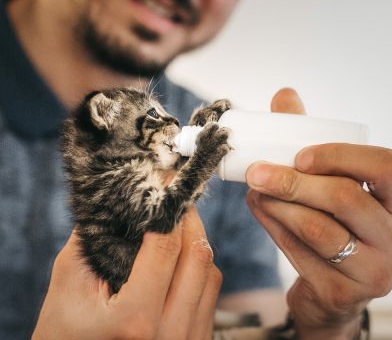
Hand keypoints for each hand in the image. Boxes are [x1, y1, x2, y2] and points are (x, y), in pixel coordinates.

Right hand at [32, 207, 221, 339]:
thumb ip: (94, 237)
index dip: (168, 208)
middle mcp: (169, 334)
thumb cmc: (64, 332)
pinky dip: (200, 267)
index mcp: (135, 319)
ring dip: (196, 241)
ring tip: (179, 226)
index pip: (165, 247)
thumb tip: (122, 200)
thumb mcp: (69, 283)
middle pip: (197, 256)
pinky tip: (182, 257)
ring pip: (210, 272)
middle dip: (188, 218)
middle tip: (176, 200)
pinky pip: (211, 293)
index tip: (168, 183)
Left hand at [246, 88, 391, 338]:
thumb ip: (308, 137)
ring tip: (254, 189)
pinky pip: (301, 256)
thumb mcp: (328, 179)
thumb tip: (284, 94)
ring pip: (318, 229)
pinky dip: (273, 228)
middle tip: (255, 171)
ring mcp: (374, 269)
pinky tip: (259, 209)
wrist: (331, 282)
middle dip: (292, 181)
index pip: (385, 166)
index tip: (300, 155)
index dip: (341, 156)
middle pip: (345, 198)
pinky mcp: (344, 292)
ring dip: (277, 204)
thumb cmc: (332, 218)